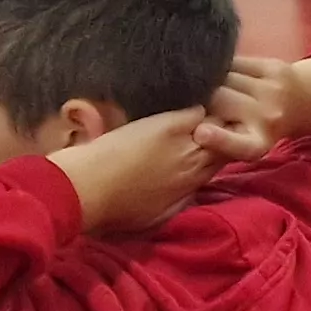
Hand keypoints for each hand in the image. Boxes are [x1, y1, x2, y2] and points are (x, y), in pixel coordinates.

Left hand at [48, 108, 223, 233]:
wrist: (86, 190)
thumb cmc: (111, 210)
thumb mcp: (155, 217)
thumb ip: (179, 200)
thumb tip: (191, 191)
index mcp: (190, 188)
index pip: (220, 164)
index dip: (219, 151)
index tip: (210, 143)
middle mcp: (195, 165)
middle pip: (225, 144)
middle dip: (221, 133)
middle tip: (210, 120)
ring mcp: (186, 142)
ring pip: (216, 124)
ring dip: (212, 115)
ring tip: (205, 104)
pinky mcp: (171, 125)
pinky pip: (198, 109)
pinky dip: (196, 102)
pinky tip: (189, 93)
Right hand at [197, 54, 310, 159]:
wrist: (301, 103)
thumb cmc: (259, 127)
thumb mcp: (243, 142)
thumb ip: (220, 136)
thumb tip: (188, 120)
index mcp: (257, 143)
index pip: (237, 144)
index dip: (218, 139)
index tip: (200, 133)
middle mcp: (268, 117)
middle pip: (218, 100)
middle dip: (204, 98)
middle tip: (199, 99)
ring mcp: (272, 90)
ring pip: (225, 78)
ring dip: (214, 80)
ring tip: (212, 84)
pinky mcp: (274, 68)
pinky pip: (236, 62)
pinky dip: (226, 66)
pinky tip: (225, 70)